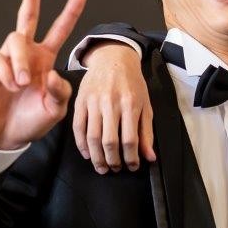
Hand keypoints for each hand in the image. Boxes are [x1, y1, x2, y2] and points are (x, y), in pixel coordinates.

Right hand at [0, 0, 86, 149]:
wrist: (5, 137)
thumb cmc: (30, 121)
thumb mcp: (55, 110)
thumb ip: (61, 92)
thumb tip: (52, 72)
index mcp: (44, 59)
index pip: (59, 30)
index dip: (70, 12)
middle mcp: (25, 54)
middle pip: (27, 15)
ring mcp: (6, 59)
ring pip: (15, 40)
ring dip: (22, 60)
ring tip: (24, 83)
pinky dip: (7, 72)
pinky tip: (12, 86)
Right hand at [72, 42, 155, 172]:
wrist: (113, 59)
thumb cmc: (132, 83)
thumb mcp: (145, 105)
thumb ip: (146, 132)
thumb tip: (150, 157)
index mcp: (130, 104)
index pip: (130, 139)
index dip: (131, 158)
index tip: (132, 166)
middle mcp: (111, 104)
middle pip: (109, 141)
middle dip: (113, 161)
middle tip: (116, 169)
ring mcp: (93, 102)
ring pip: (92, 137)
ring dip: (97, 157)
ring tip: (102, 167)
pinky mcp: (80, 101)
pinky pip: (78, 127)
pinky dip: (81, 144)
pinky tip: (88, 154)